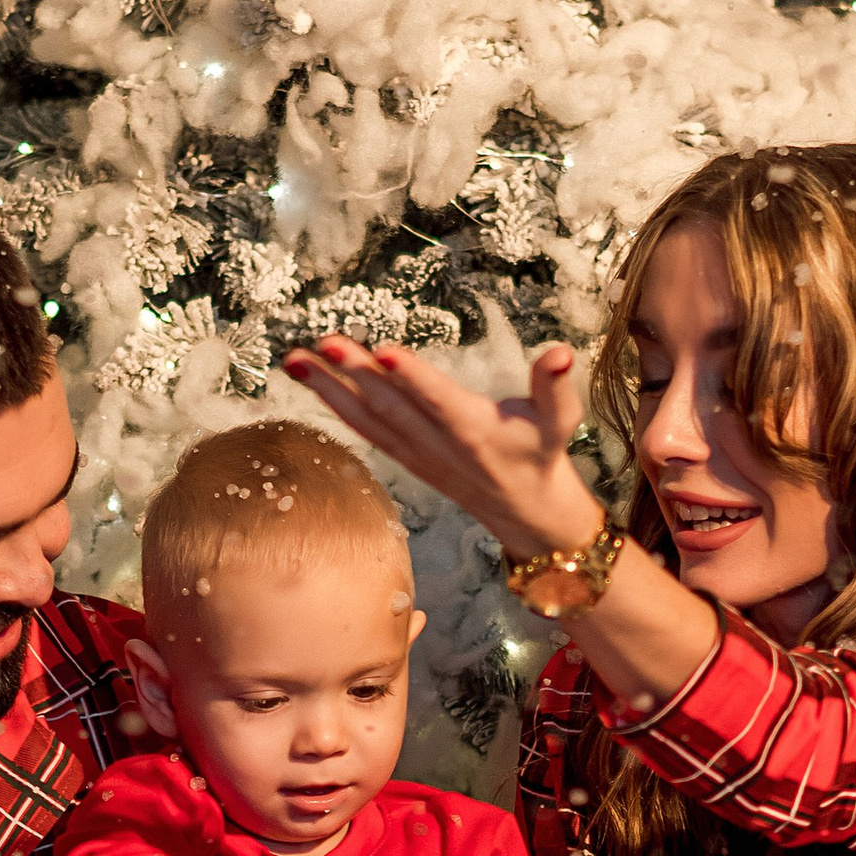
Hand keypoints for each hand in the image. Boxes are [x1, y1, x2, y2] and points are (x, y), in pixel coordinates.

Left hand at [283, 337, 607, 558]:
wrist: (526, 513)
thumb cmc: (541, 455)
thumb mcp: (559, 420)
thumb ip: (555, 385)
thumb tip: (561, 352)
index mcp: (476, 432)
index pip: (440, 402)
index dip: (413, 379)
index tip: (385, 352)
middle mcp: (439, 445)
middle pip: (392, 407)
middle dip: (356, 375)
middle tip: (325, 342)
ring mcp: (415, 454)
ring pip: (368, 418)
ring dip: (328, 388)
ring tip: (294, 357)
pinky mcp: (403, 456)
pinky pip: (364, 429)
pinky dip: (334, 405)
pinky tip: (309, 379)